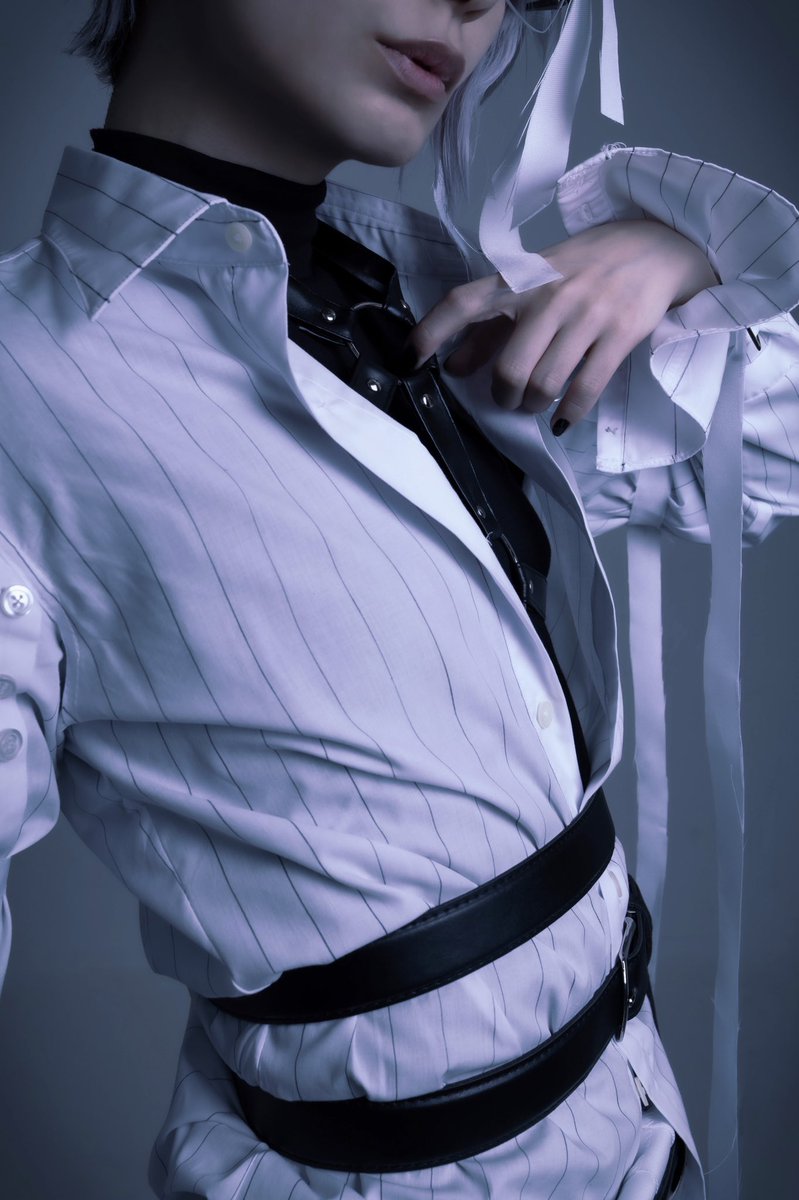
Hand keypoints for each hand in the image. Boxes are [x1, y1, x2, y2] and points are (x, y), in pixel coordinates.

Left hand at [402, 220, 718, 434]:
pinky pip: (585, 387)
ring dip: (534, 405)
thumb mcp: (536, 285)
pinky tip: (564, 419)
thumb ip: (492, 327)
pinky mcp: (620, 332)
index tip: (408, 360)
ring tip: (535, 404)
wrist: (657, 244)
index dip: (431, 332)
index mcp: (520, 279)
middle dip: (503, 394)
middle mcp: (549, 295)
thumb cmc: (586, 267)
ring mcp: (586, 314)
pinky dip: (569, 412)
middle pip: (508, 366)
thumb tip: (453, 366)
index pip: (464, 302)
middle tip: (508, 399)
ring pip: (544, 382)